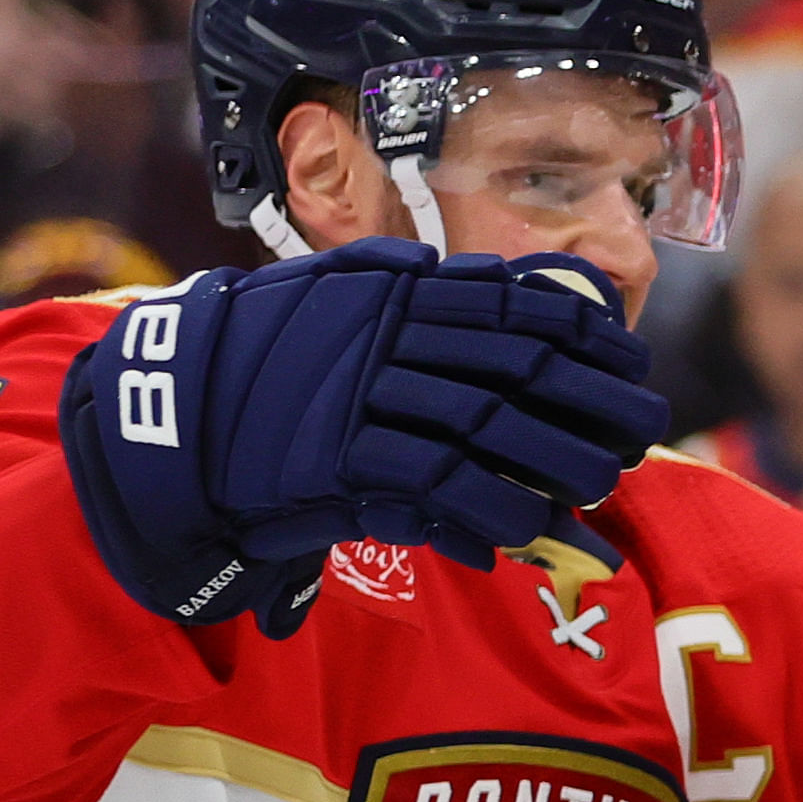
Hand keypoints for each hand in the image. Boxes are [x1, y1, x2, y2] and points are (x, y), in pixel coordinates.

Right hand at [58, 241, 668, 638]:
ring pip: (489, 423)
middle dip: (589, 395)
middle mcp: (380, 330)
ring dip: (556, 456)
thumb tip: (466, 274)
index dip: (580, 331)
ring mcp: (358, 392)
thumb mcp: (322, 301)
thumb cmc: (253, 367)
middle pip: (516, 361)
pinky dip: (492, 507)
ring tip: (600, 482)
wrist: (161, 418)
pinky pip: (439, 483)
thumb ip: (395, 286)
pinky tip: (531, 528)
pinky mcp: (337, 455)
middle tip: (641, 425)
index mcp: (386, 287)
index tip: (629, 358)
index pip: (509, 300)